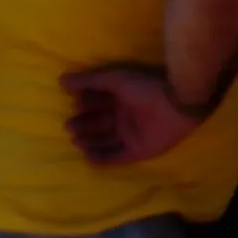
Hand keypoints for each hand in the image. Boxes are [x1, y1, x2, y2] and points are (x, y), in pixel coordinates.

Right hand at [63, 65, 201, 165]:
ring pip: (106, 140)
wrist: (176, 104)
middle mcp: (126, 116)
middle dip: (84, 124)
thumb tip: (61, 80)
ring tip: (75, 140)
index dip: (84, 103)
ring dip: (90, 141)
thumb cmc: (144, 88)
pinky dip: (102, 158)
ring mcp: (133, 134)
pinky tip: (87, 157)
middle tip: (69, 126)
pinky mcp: (139, 150)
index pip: (98, 101)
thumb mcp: (114, 80)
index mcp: (122, 97)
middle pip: (100, 122)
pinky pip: (117, 156)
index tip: (72, 103)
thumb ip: (89, 81)